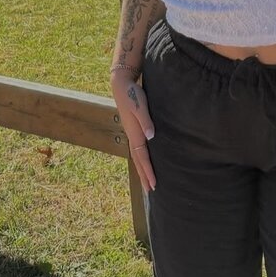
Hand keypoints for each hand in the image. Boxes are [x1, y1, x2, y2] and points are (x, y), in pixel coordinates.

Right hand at [111, 69, 156, 193]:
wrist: (121, 85)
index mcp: (134, 133)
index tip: (154, 184)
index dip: (148, 171)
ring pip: (137, 156)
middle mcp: (132, 136)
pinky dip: (140, 158)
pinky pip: (137, 148)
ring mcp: (131, 133)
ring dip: (142, 169)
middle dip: (144, 176)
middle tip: (150, 191)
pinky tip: (143, 159)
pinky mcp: (133, 128)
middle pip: (138, 161)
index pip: (142, 157)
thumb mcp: (140, 105)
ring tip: (146, 180)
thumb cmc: (133, 94)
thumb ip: (146, 121)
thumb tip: (151, 137)